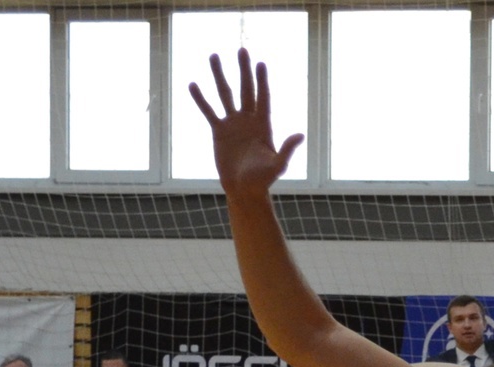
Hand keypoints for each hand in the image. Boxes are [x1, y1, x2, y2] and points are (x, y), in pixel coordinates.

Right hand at [189, 50, 301, 199]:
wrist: (244, 189)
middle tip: (242, 49)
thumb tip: (300, 135)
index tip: (260, 63)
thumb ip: (287, 149)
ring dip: (219, 75)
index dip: (261, 81)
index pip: (262, 97)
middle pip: (245, 89)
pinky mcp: (219, 131)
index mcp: (263, 125)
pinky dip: (201, 99)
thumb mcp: (277, 165)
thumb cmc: (263, 180)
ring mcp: (233, 124)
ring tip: (214, 55)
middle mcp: (248, 120)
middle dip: (244, 70)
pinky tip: (193, 84)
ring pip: (225, 94)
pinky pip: (208, 111)